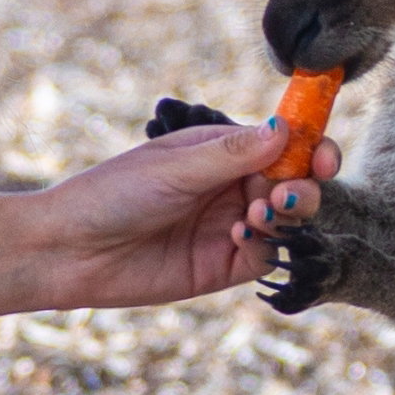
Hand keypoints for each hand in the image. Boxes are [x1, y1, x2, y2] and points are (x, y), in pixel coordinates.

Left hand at [16, 114, 338, 313]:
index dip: (311, 147)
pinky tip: (239, 235)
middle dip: (304, 185)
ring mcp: (231, 227)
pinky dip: (264, 244)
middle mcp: (232, 187)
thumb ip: (232, 153)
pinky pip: (264, 255)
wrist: (69, 249)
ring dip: (286, 214)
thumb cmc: (113, 193)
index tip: (325, 156)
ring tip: (261, 212)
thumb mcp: (175, 166)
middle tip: (291, 191)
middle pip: (294, 183)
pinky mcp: (223, 266)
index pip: (283, 144)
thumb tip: (285, 129)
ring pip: (286, 221)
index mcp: (222, 151)